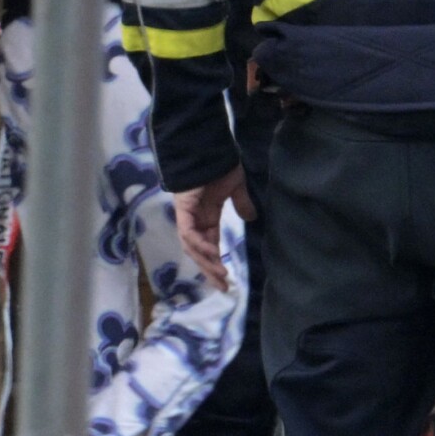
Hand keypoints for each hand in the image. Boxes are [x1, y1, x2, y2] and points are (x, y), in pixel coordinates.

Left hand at [172, 167, 254, 291]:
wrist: (207, 148)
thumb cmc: (220, 165)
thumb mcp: (235, 188)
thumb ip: (241, 203)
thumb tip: (251, 217)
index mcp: (206, 216)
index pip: (209, 245)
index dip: (216, 262)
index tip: (227, 279)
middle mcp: (195, 219)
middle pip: (198, 251)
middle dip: (209, 269)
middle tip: (223, 286)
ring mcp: (188, 214)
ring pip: (192, 245)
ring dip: (205, 261)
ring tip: (220, 273)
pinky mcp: (183, 208)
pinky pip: (188, 231)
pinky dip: (199, 243)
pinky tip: (211, 252)